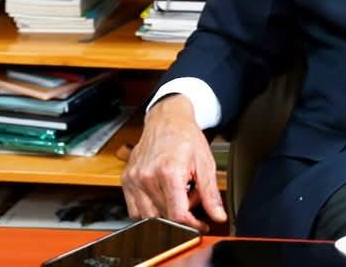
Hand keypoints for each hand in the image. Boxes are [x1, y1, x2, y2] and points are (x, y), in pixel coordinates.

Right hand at [121, 94, 226, 230]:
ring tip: (177, 193)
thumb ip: (211, 194)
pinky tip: (163, 194)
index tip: (200, 224)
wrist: (167, 120)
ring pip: (148, 216)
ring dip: (165, 212)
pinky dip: (150, 209)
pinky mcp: (126, 180)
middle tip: (191, 196)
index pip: (177, 214)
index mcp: (169, 172)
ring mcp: (134, 179)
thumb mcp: (206, 164)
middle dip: (182, 213)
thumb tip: (218, 215)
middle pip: (164, 216)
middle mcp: (147, 177)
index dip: (191, 224)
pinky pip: (135, 209)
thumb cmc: (186, 137)